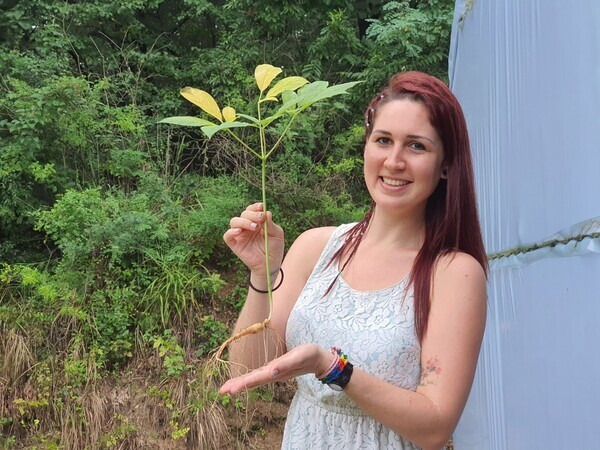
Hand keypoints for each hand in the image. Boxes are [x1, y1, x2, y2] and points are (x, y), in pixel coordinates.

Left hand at [219, 343, 333, 394]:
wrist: (318, 359)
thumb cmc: (309, 355)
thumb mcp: (298, 356)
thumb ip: (285, 364)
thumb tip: (271, 371)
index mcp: (276, 372)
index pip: (256, 379)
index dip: (243, 384)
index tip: (230, 389)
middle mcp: (273, 375)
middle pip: (252, 382)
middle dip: (237, 386)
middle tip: (221, 391)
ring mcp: (274, 373)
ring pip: (254, 380)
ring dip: (241, 383)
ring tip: (227, 388)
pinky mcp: (275, 369)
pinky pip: (258, 376)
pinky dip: (249, 379)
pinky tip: (243, 381)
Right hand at [223, 202, 284, 278]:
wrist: (270, 265)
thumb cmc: (274, 249)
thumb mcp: (277, 235)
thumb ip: (271, 224)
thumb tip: (266, 212)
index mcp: (257, 222)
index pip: (252, 210)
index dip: (255, 207)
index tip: (261, 206)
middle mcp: (247, 226)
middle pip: (244, 214)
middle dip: (252, 214)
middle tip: (261, 218)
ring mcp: (240, 235)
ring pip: (234, 221)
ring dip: (244, 221)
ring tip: (255, 227)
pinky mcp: (235, 244)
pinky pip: (227, 236)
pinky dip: (231, 232)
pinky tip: (239, 232)